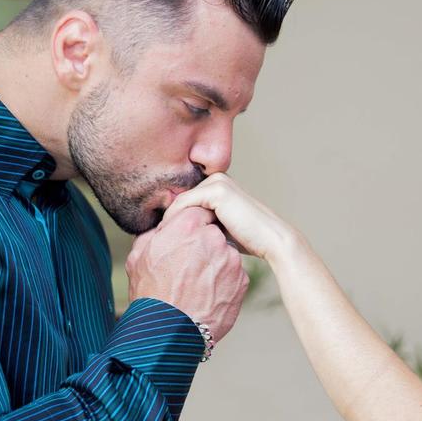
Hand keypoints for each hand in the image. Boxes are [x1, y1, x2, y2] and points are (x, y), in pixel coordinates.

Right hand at [126, 206, 247, 342]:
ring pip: (225, 254)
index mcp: (187, 226)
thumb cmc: (151, 294)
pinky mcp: (242, 281)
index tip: (185, 238)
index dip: (190, 226)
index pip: (197, 212)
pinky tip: (207, 295)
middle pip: (213, 232)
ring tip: (196, 284)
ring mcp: (231, 260)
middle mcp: (214, 238)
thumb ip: (153, 234)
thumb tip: (160, 229)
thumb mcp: (139, 257)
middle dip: (204, 244)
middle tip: (189, 263)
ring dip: (214, 264)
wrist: (170, 332)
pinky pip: (233, 275)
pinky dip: (223, 282)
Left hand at [161, 173, 297, 263]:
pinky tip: (166, 236)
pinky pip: (185, 204)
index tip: (156, 238)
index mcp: (217, 186)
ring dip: (167, 220)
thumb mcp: (219, 229)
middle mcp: (217, 179)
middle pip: (180, 199)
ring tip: (155, 241)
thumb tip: (174, 234)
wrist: (271, 241)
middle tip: (150, 240)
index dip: (170, 218)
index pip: (185, 200)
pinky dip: (173, 219)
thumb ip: (202, 224)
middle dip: (166, 219)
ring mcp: (218, 182)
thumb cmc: (248, 241)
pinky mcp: (217, 190)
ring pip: (180, 201)